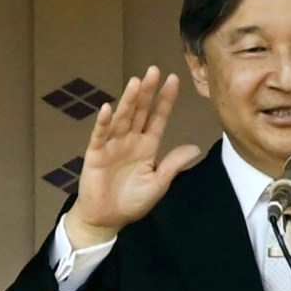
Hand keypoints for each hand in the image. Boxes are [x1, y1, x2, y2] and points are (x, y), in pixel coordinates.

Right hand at [61, 67, 204, 249]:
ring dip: (127, 100)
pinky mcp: (96, 154)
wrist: (107, 219)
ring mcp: (112, 145)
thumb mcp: (158, 184)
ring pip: (122, 118)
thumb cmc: (132, 202)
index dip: (165, 100)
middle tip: (153, 70)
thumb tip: (194, 148)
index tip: (173, 80)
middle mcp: (130, 140)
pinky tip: (108, 108)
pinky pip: (100, 135)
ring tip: (135, 83)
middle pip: (139, 111)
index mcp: (147, 146)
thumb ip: (173, 165)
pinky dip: (103, 122)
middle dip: (146, 92)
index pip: (158, 118)